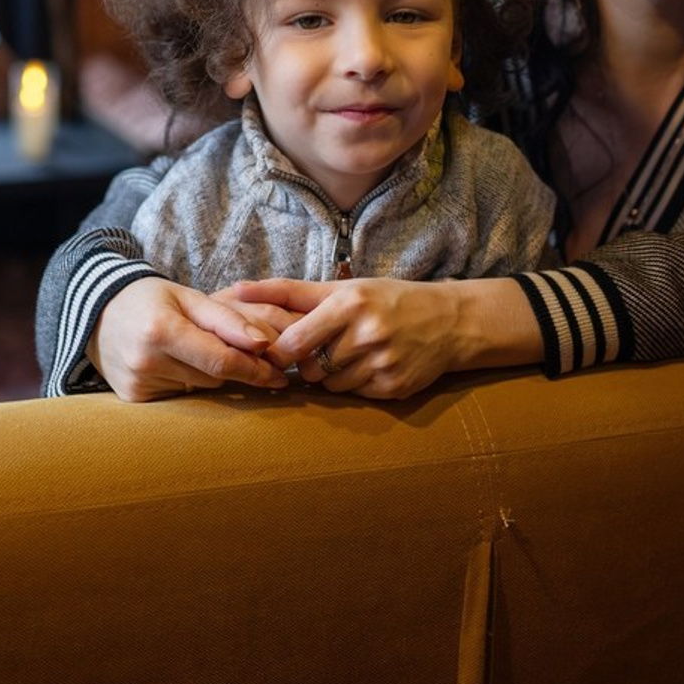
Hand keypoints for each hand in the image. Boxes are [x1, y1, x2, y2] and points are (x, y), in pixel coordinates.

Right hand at [88, 276, 290, 401]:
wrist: (97, 310)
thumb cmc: (149, 298)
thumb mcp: (188, 297)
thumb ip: (227, 319)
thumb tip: (264, 343)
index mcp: (161, 331)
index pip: (220, 360)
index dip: (255, 369)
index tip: (279, 374)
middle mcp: (145, 361)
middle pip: (212, 377)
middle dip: (234, 368)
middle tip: (246, 356)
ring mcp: (136, 384)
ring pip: (199, 389)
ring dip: (210, 375)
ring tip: (200, 352)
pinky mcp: (132, 398)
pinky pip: (179, 397)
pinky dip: (187, 383)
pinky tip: (177, 364)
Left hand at [225, 277, 469, 399]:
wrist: (448, 321)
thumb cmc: (384, 299)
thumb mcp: (340, 287)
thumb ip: (287, 291)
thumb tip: (235, 288)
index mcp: (349, 304)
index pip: (295, 341)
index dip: (279, 350)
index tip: (275, 349)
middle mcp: (367, 334)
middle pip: (310, 368)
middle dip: (306, 364)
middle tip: (315, 352)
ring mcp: (383, 363)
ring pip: (330, 386)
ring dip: (328, 376)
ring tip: (345, 356)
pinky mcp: (395, 387)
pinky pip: (354, 396)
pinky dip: (352, 385)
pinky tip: (366, 366)